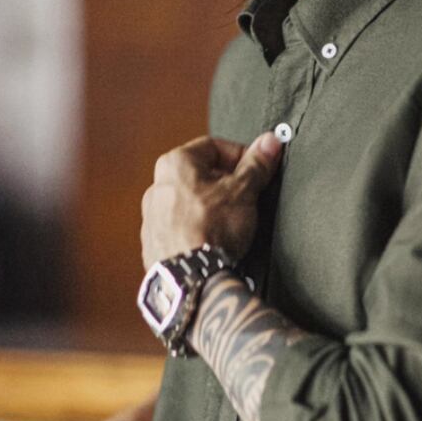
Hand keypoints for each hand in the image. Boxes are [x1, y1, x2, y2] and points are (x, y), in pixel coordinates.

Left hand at [140, 132, 282, 270]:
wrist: (190, 277)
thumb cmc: (211, 230)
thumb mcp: (244, 191)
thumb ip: (257, 165)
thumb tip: (269, 144)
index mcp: (175, 163)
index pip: (214, 146)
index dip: (241, 156)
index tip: (256, 168)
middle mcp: (157, 186)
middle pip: (200, 175)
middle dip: (226, 185)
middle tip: (247, 197)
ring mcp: (152, 218)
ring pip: (188, 203)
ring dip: (210, 208)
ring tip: (231, 224)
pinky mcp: (154, 244)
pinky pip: (180, 228)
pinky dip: (197, 230)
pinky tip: (213, 242)